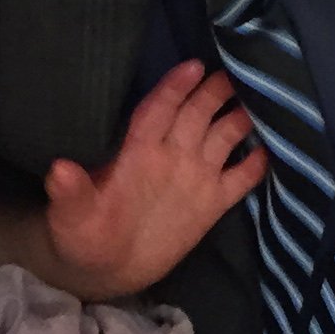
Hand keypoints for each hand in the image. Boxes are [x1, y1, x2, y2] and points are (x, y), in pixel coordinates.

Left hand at [39, 59, 263, 299]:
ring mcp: (193, 177)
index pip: (158, 111)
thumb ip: (70, 193)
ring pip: (222, 136)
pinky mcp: (211, 203)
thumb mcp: (71, 216)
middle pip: (196, 114)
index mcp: (138, 153)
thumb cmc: (81, 236)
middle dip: (216, 91)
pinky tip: (276, 149)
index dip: (174, 88)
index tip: (192, 66)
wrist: (103, 267)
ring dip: (241, 118)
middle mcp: (170, 156)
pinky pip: (239, 179)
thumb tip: (58, 171)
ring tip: (266, 98)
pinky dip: (256, 165)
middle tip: (240, 69)